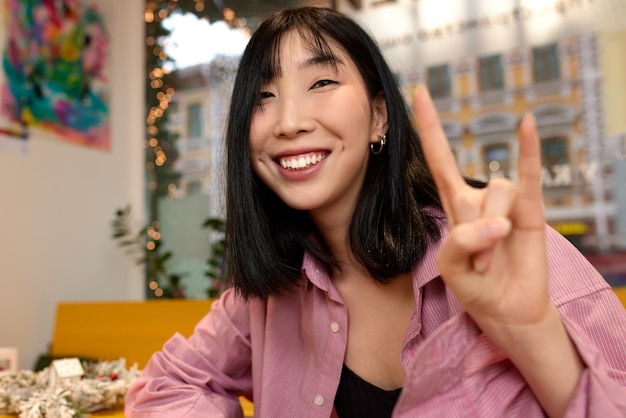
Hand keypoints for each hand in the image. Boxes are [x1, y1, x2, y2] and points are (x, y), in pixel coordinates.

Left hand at [413, 86, 583, 416]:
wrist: (507, 309)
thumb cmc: (475, 287)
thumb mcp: (451, 267)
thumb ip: (462, 242)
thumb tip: (497, 223)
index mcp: (453, 204)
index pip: (439, 157)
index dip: (429, 127)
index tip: (417, 93)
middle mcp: (478, 197)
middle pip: (472, 192)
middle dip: (474, 233)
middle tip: (480, 266)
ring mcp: (506, 203)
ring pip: (497, 195)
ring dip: (494, 234)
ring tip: (494, 262)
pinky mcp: (531, 211)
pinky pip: (530, 175)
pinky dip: (528, 151)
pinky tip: (527, 125)